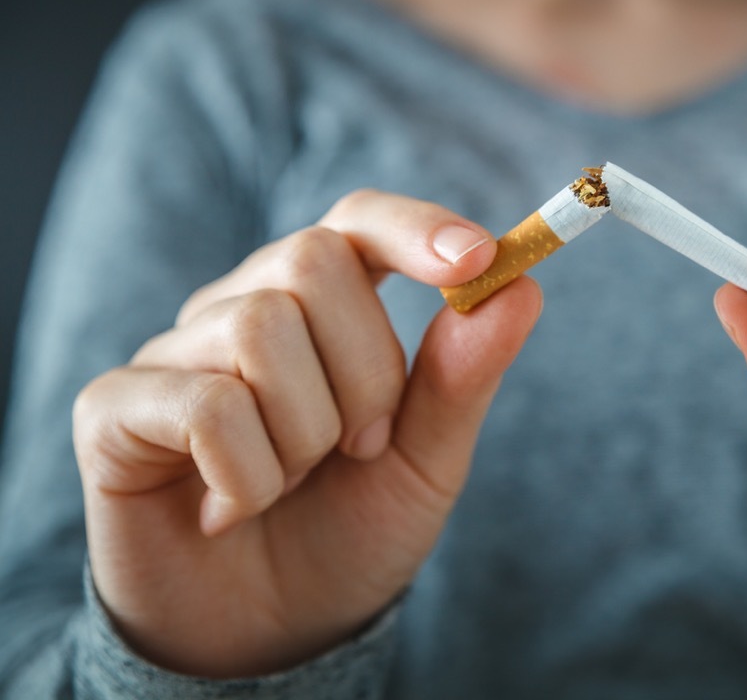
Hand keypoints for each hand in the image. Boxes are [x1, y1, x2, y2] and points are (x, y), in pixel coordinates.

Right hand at [73, 191, 541, 677]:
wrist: (271, 635)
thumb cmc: (349, 532)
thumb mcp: (425, 461)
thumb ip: (463, 377)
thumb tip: (522, 286)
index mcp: (320, 310)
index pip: (357, 221)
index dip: (414, 227)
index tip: (480, 258)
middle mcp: (240, 310)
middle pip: (313, 261)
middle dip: (366, 373)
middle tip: (360, 448)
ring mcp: (174, 354)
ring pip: (260, 328)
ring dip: (307, 433)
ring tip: (292, 483)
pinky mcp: (114, 408)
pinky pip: (204, 403)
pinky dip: (248, 476)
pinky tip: (231, 511)